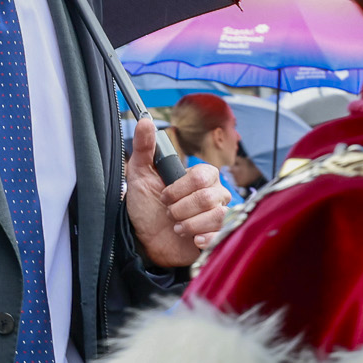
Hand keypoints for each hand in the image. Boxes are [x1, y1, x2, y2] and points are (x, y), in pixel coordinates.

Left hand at [124, 117, 229, 267]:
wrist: (145, 241)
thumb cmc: (145, 207)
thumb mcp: (139, 176)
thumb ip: (144, 148)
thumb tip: (144, 121)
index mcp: (201, 177)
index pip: (202, 175)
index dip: (179, 188)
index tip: (164, 196)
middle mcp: (216, 194)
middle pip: (208, 197)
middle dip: (180, 209)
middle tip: (168, 213)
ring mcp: (219, 216)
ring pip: (217, 216)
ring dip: (188, 224)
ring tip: (177, 228)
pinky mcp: (219, 237)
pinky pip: (223, 235)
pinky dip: (204, 238)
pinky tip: (193, 240)